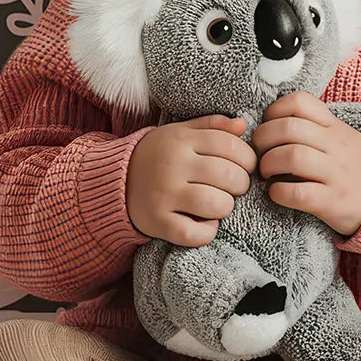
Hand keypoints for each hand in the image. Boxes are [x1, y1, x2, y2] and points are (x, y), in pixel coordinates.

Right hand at [127, 115, 256, 246]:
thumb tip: (242, 126)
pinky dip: (207, 231)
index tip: (246, 167)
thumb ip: (212, 126)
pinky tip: (205, 223)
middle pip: (228, 176)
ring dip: (226, 207)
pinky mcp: (157, 222)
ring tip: (219, 204)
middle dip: (241, 184)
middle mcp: (172, 166)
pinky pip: (195, 234)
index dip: (247, 159)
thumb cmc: (157, 156)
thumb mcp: (180, 133)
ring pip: (216, 205)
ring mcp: (163, 195)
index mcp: (181, 140)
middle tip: (234, 187)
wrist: (113, 181)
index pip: (230, 146)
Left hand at [252, 91, 360, 236]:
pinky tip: (277, 193)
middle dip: (263, 139)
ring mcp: (335, 174)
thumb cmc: (353, 168)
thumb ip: (314, 127)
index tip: (268, 125)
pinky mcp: (332, 201)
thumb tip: (271, 121)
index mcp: (334, 127)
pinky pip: (298, 192)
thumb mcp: (341, 138)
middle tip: (259, 152)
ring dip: (268, 164)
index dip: (274, 110)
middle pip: (289, 128)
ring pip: (292, 157)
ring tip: (266, 172)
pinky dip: (278, 192)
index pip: (300, 102)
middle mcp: (335, 146)